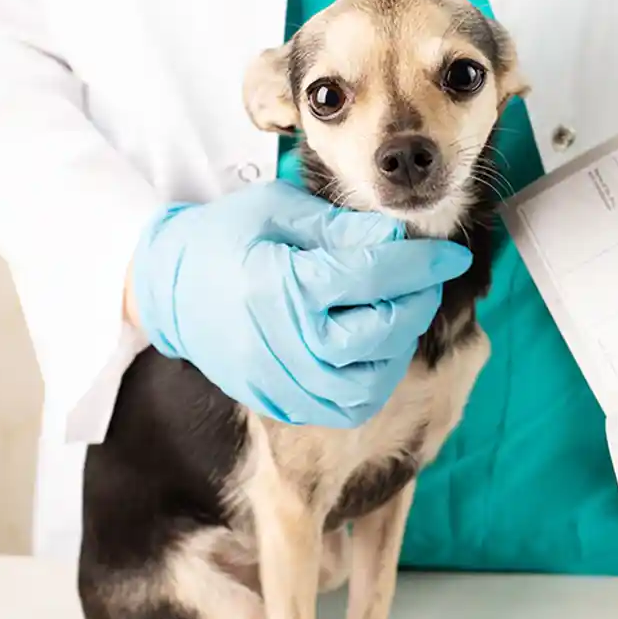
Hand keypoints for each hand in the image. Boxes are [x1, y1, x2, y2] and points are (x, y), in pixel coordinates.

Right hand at [127, 182, 470, 427]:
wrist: (166, 287)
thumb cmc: (225, 237)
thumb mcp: (280, 211)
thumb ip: (342, 227)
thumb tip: (399, 237)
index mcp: (280, 284)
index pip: (373, 275)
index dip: (422, 263)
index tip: (452, 254)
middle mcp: (281, 341)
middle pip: (378, 334)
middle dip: (415, 304)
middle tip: (423, 280)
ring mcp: (277, 381)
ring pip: (370, 382)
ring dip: (398, 346)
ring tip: (395, 312)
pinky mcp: (278, 402)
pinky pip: (345, 407)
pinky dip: (372, 381)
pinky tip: (372, 347)